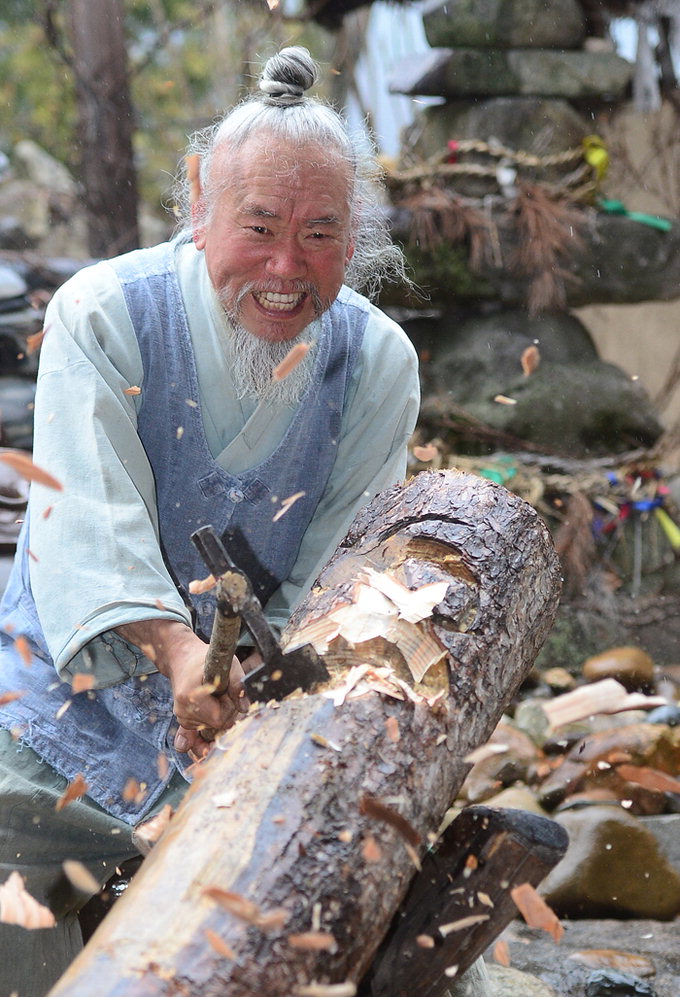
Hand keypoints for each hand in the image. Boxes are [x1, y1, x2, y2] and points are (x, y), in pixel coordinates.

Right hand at [114, 619, 248, 757]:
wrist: (183, 658)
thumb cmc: (206, 659)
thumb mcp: (227, 664)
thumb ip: (239, 684)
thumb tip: (245, 708)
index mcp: (191, 696)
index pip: (218, 718)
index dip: (228, 706)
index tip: (225, 691)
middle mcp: (183, 709)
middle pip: (214, 726)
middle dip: (224, 713)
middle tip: (220, 694)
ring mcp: (181, 715)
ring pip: (207, 730)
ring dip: (216, 718)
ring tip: (214, 700)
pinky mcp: (182, 719)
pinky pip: (191, 737)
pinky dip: (200, 739)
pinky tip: (203, 749)